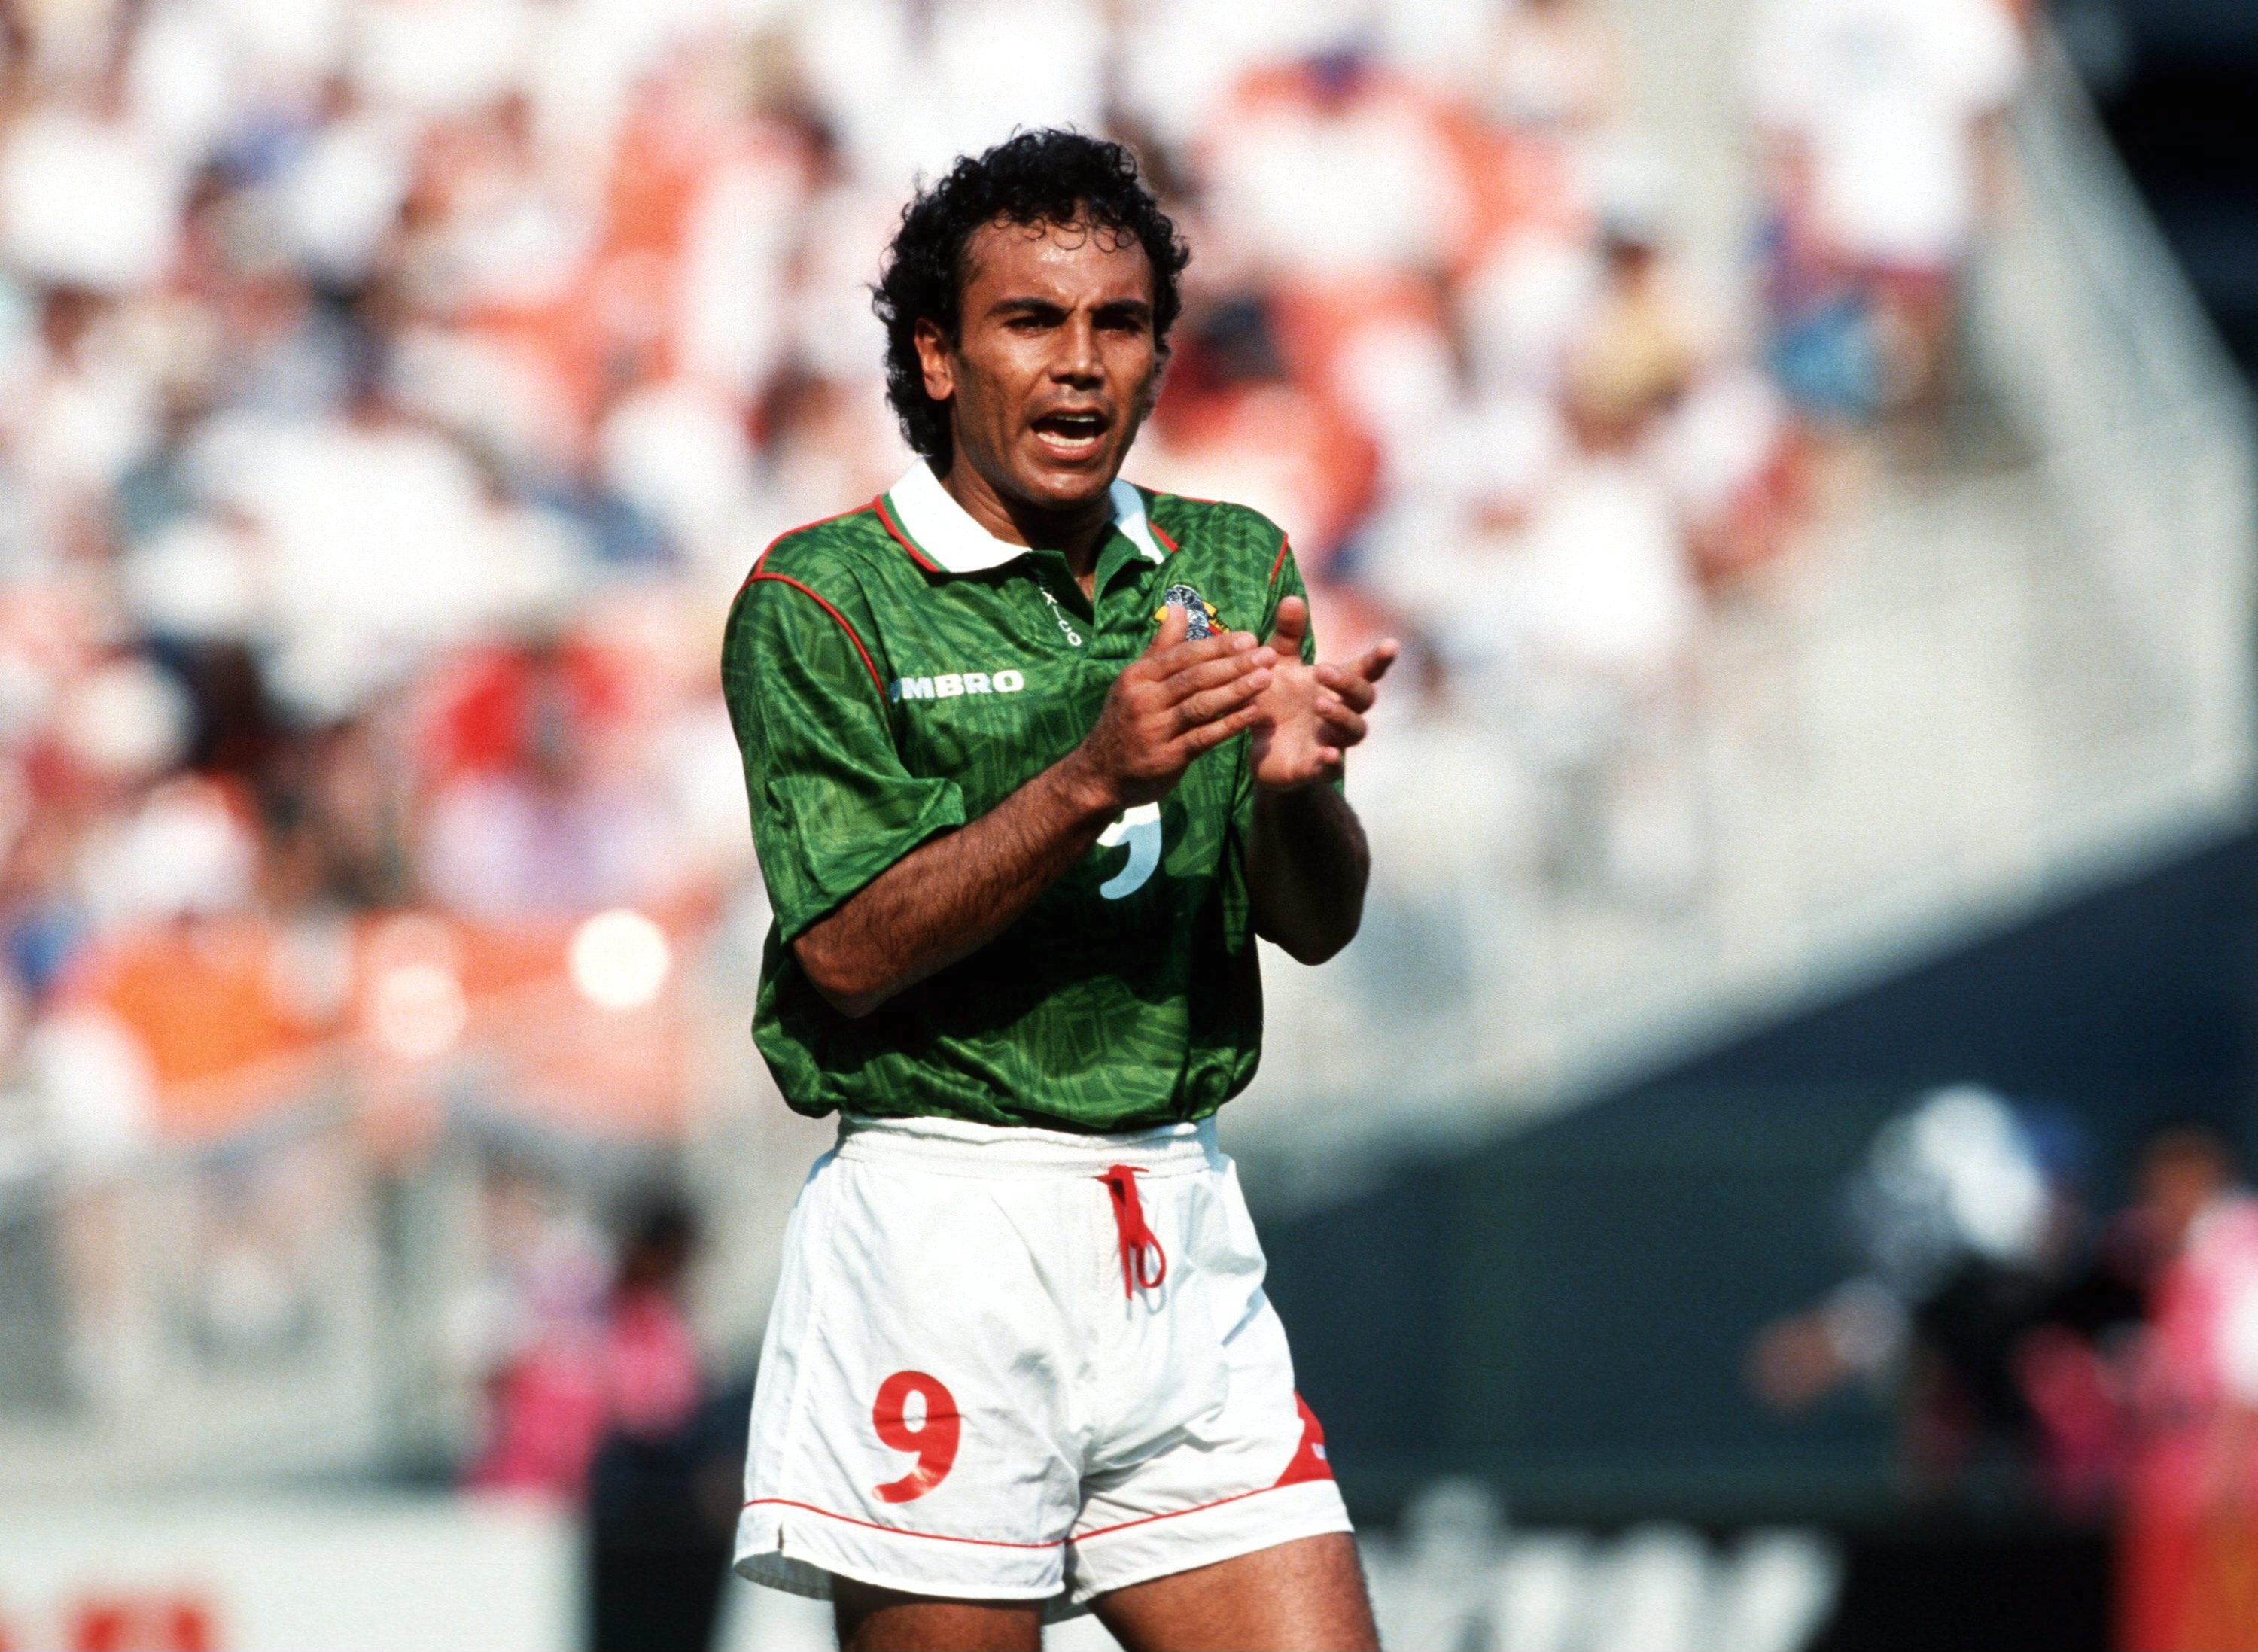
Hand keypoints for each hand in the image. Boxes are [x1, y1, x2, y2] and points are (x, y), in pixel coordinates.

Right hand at [1067, 603, 1275, 809]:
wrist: (1099, 774)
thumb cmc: (1125, 720)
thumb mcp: (1135, 681)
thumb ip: (1161, 647)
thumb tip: (1179, 608)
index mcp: (1138, 676)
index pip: (1183, 655)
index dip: (1218, 646)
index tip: (1249, 638)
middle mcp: (1144, 700)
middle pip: (1195, 677)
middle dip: (1234, 664)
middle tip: (1267, 655)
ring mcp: (1155, 730)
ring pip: (1201, 705)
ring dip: (1236, 691)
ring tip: (1266, 679)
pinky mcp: (1166, 758)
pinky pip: (1203, 737)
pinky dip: (1229, 724)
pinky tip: (1253, 713)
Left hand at [1250, 597, 1397, 790]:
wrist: (1260, 751)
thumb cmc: (1278, 702)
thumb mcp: (1278, 666)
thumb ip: (1287, 636)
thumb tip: (1292, 598)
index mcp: (1335, 687)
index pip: (1364, 670)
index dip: (1379, 659)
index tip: (1391, 645)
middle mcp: (1341, 713)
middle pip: (1363, 698)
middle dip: (1348, 683)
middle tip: (1322, 670)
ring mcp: (1332, 741)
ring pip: (1354, 732)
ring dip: (1342, 716)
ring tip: (1320, 704)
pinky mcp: (1315, 768)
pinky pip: (1330, 768)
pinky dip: (1330, 761)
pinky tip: (1326, 754)